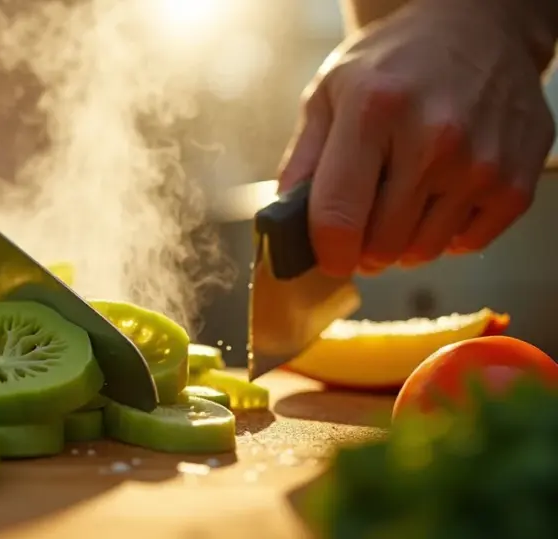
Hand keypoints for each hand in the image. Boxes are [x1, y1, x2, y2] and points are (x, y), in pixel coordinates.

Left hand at [279, 0, 555, 276]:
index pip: (338, 216)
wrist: (478, 32)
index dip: (325, 252)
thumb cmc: (395, 64)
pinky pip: (465, 245)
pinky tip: (439, 195)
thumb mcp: (330, 92)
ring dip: (403, 240)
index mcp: (374, 110)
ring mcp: (481, 163)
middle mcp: (433, 138)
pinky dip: (445, 233)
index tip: (326, 256)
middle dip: (362, 244)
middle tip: (363, 218)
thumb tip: (285, 224)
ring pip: (422, 251)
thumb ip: (302, 160)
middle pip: (381, 244)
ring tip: (401, 197)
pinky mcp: (516, 182)